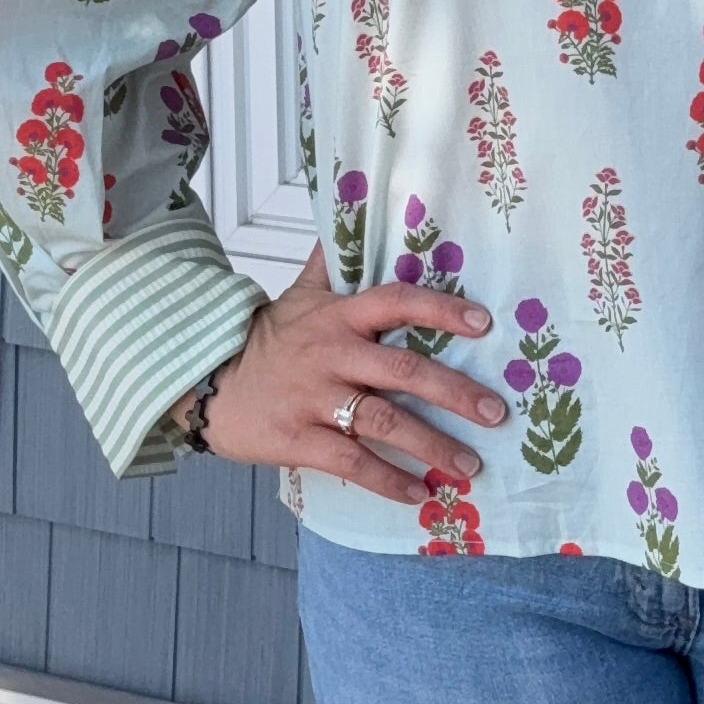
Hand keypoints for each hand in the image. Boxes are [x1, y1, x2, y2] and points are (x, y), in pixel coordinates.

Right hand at [192, 243, 507, 504]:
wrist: (207, 382)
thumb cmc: (267, 341)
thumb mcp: (298, 295)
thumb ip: (331, 264)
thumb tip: (352, 209)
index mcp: (337, 317)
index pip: (396, 302)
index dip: (441, 310)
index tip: (484, 323)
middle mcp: (331, 354)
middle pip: (402, 370)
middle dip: (455, 393)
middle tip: (496, 413)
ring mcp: (314, 398)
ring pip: (383, 421)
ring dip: (432, 446)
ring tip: (468, 466)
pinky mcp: (297, 439)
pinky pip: (351, 463)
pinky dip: (388, 481)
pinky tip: (419, 494)